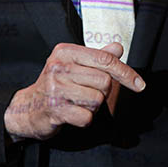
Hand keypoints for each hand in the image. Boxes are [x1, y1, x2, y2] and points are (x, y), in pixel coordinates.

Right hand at [3, 42, 144, 141]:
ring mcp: (55, 88)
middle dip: (101, 91)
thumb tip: (118, 47)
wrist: (28, 107)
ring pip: (97, 100)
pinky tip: (71, 114)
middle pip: (104, 81)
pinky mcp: (54, 109)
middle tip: (84, 92)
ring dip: (92, 106)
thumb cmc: (56, 84)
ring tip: (76, 102)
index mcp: (65, 51)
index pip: (105, 59)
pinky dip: (84, 119)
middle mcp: (58, 66)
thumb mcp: (74, 64)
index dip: (126, 72)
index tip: (139, 84)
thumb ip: (97, 56)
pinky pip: (87, 117)